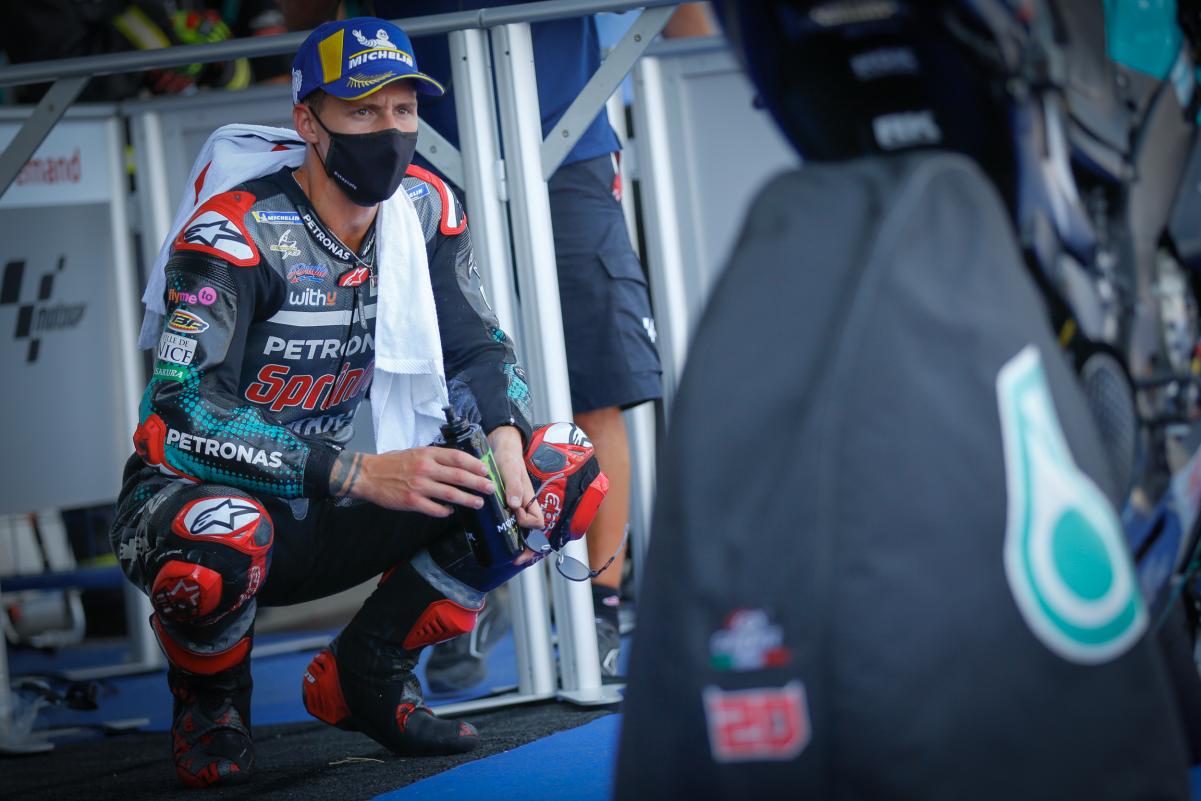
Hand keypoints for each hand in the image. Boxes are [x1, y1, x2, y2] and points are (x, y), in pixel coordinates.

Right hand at [329, 448, 493, 516]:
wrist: (367, 474)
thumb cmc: (392, 463)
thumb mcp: (415, 453)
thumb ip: (434, 458)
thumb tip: (457, 465)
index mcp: (427, 454)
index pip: (457, 457)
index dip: (474, 464)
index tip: (485, 470)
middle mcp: (425, 469)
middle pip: (459, 476)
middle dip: (478, 483)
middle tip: (490, 488)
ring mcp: (419, 486)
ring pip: (451, 494)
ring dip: (468, 499)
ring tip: (479, 503)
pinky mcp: (412, 502)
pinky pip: (435, 508)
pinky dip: (446, 511)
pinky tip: (451, 511)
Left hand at [488, 425, 543, 529]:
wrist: (500, 447)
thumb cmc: (508, 457)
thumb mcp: (510, 469)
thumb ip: (514, 486)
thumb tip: (515, 506)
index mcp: (529, 497)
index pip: (538, 521)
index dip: (528, 521)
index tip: (515, 511)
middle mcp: (523, 503)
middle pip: (527, 525)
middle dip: (516, 525)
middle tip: (503, 514)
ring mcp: (514, 502)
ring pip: (515, 521)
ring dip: (506, 521)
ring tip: (495, 512)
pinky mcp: (504, 500)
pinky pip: (506, 514)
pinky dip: (499, 516)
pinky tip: (490, 509)